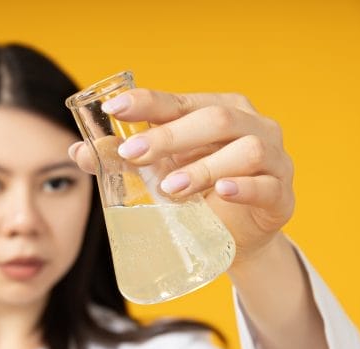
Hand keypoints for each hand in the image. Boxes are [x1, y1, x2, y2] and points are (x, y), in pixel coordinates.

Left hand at [68, 89, 294, 266]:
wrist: (237, 235)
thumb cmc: (197, 192)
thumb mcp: (159, 172)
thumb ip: (125, 160)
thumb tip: (79, 152)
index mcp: (216, 111)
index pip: (179, 101)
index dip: (148, 102)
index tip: (114, 108)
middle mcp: (248, 125)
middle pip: (213, 119)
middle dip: (169, 137)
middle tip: (132, 155)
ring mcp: (272, 158)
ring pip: (243, 151)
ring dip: (203, 167)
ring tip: (169, 188)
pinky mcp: (281, 194)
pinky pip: (268, 185)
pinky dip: (245, 187)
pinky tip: (223, 191)